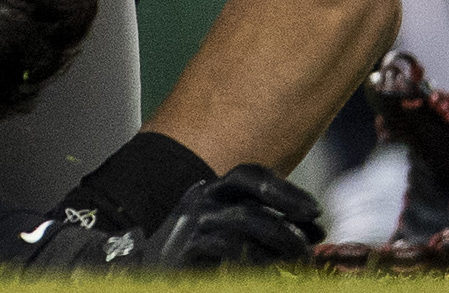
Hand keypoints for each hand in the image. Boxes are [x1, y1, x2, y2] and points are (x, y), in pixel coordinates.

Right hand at [134, 167, 323, 270]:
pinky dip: (257, 261)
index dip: (285, 190)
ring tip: (299, 260)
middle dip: (288, 214)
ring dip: (280, 239)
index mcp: (209, 191)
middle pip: (251, 193)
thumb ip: (251, 229)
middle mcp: (199, 199)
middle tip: (313, 240)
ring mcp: (190, 222)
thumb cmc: (186, 259)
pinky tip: (269, 273)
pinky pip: (230, 247)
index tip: (314, 211)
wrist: (135, 272)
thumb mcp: (222, 237)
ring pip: (246, 219)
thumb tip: (301, 233)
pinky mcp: (185, 247)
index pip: (249, 175)